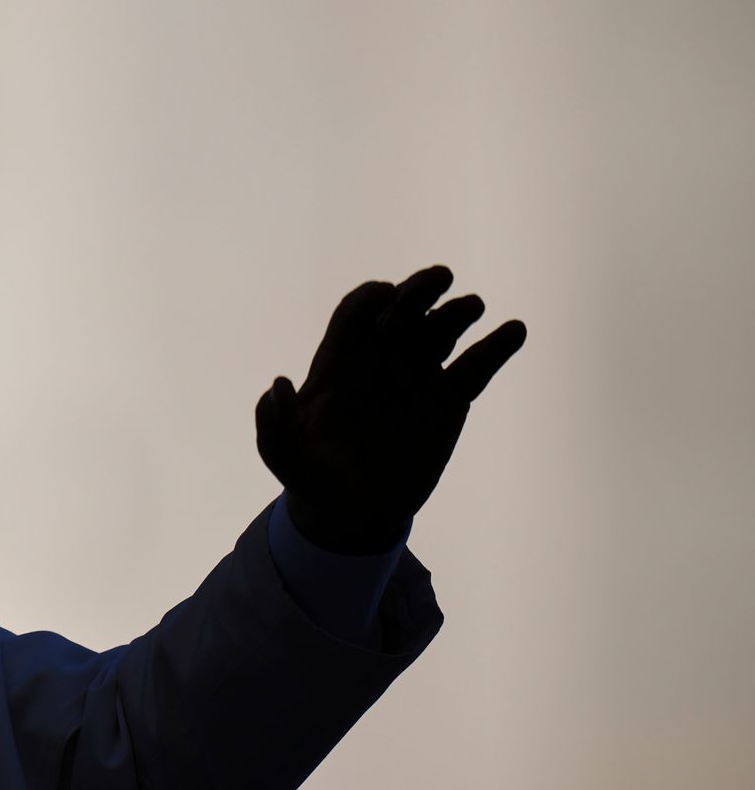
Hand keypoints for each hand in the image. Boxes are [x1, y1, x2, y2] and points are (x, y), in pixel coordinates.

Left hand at [256, 265, 525, 546]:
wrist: (354, 511)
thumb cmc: (311, 476)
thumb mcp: (282, 455)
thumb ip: (274, 423)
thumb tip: (280, 384)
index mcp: (340, 360)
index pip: (355, 313)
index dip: (370, 300)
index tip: (386, 298)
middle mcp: (381, 358)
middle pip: (402, 310)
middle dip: (418, 289)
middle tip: (440, 277)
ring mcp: (418, 375)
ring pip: (441, 330)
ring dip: (457, 312)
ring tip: (472, 306)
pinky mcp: (450, 400)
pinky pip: (476, 367)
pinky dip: (496, 347)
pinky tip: (515, 330)